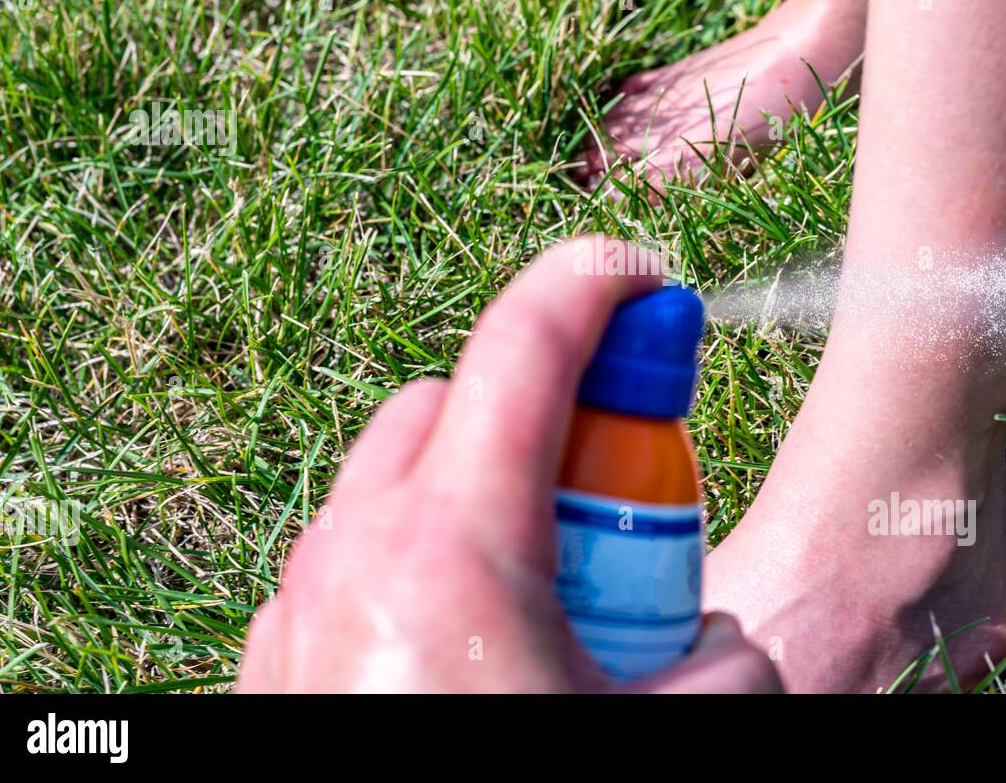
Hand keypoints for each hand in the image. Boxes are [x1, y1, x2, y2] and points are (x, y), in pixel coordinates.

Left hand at [237, 238, 781, 692]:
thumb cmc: (531, 772)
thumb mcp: (675, 721)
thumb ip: (726, 658)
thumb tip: (719, 639)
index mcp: (450, 542)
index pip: (525, 344)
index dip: (597, 285)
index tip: (645, 273)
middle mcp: (355, 551)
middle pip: (452, 401)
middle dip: (539, 408)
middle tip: (610, 482)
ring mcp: (302, 604)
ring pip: (397, 480)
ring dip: (479, 488)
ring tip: (545, 587)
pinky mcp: (279, 658)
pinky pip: (358, 559)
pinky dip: (422, 560)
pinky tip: (472, 646)